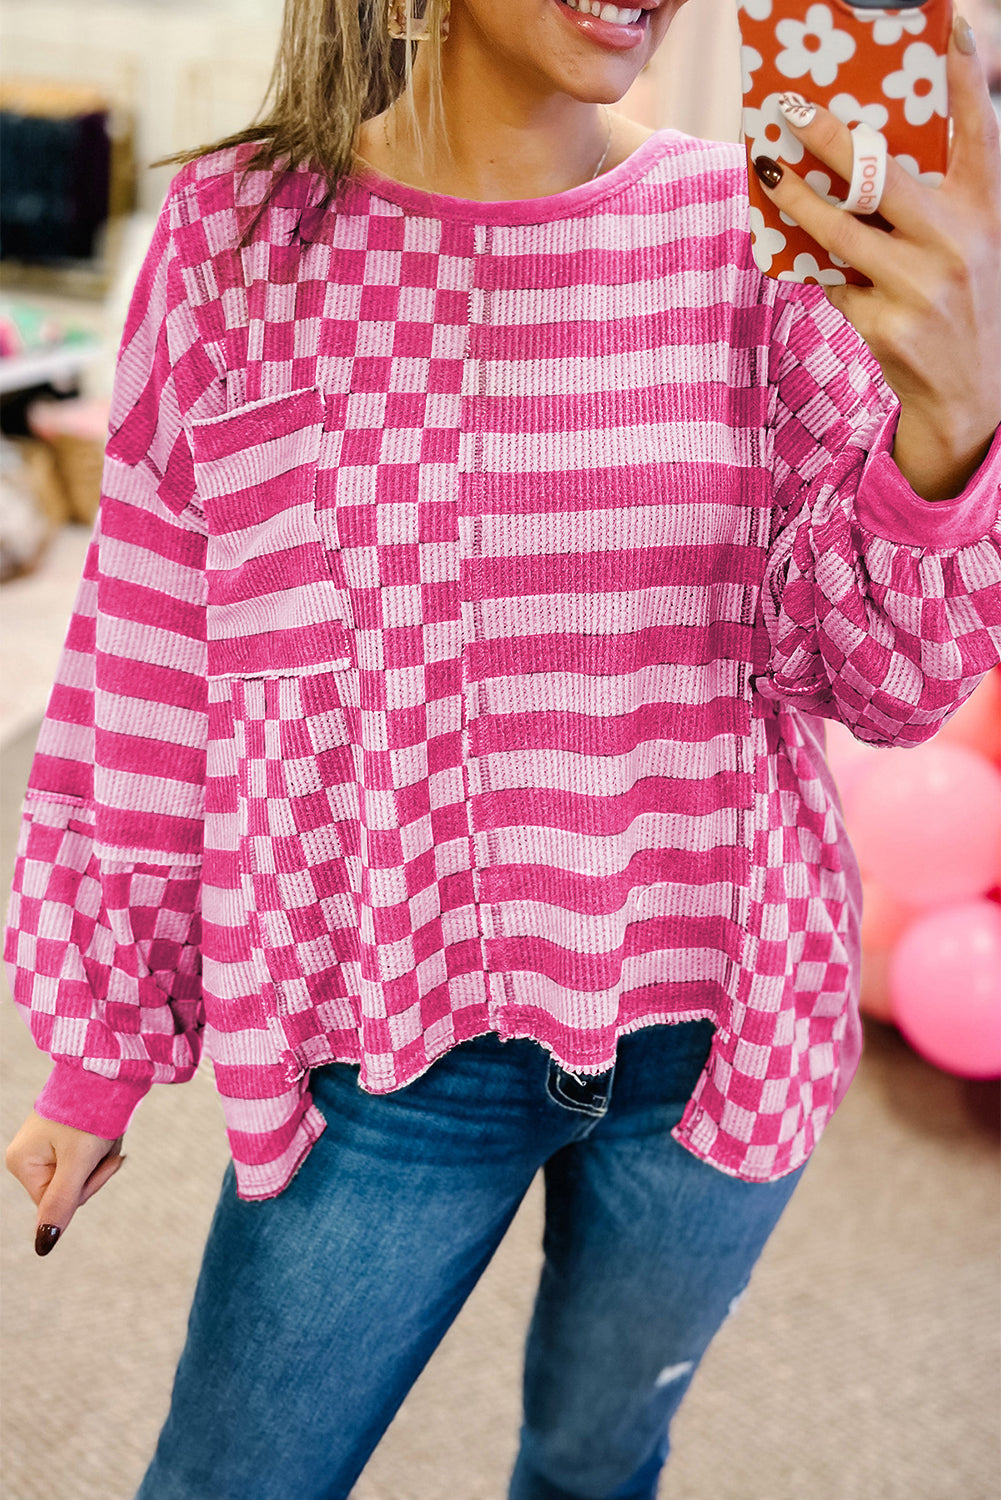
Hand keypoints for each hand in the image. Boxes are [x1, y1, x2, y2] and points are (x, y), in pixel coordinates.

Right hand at [5, 1112, 125, 1255]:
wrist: (107, 1067)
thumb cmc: (90, 1112)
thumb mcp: (78, 1161)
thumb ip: (61, 1202)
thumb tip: (43, 1245)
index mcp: (21, 1163)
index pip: (58, 1203)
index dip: (88, 1185)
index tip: (106, 1159)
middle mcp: (27, 1156)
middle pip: (70, 1189)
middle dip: (95, 1168)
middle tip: (106, 1141)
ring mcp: (44, 1146)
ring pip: (81, 1172)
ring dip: (102, 1155)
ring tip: (106, 1131)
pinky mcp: (62, 1136)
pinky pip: (86, 1156)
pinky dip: (102, 1146)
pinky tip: (106, 1129)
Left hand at [754, 14, 1000, 500]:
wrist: (969, 396)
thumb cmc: (961, 305)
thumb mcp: (969, 246)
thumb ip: (935, 204)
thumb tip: (868, 159)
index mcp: (984, 214)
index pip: (980, 134)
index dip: (968, 78)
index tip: (952, 26)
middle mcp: (956, 244)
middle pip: (883, 176)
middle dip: (831, 139)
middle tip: (792, 111)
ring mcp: (920, 287)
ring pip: (841, 231)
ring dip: (796, 200)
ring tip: (767, 173)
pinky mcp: (886, 325)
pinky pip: (833, 283)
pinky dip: (813, 266)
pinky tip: (790, 247)